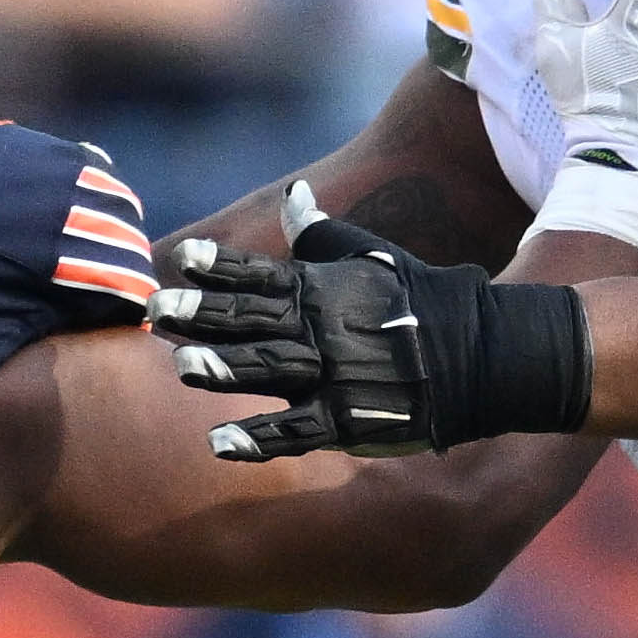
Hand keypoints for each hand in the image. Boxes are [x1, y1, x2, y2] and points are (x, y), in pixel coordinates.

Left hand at [160, 185, 588, 461]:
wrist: (481, 354)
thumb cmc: (420, 301)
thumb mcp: (372, 257)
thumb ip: (322, 234)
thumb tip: (293, 195)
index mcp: (321, 289)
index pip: (261, 274)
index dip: (219, 267)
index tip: (180, 259)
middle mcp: (322, 329)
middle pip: (253, 319)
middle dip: (202, 315)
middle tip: (157, 310)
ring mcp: (335, 375)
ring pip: (270, 369)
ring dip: (225, 367)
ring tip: (182, 367)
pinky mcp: (348, 420)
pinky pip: (297, 431)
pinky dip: (259, 438)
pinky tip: (220, 443)